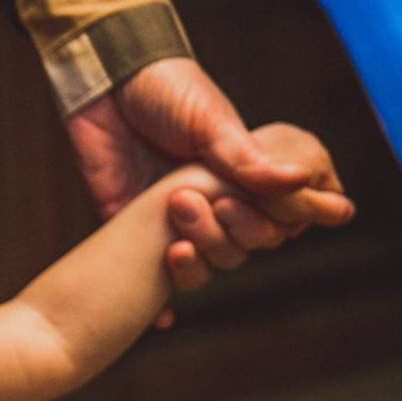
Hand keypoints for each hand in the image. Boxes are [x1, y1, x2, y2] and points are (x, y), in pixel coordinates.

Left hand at [66, 56, 354, 294]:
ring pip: (210, 260)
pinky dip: (160, 301)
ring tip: (177, 229)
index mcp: (244, 167)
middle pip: (250, 241)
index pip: (286, 210)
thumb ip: (249, 159)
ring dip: (201, 258)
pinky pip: (153, 271)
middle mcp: (217, 193)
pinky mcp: (134, 223)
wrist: (100, 80)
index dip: (289, 219)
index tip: (286, 219)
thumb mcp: (211, 119)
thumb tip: (300, 184)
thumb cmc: (164, 85)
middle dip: (239, 232)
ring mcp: (178, 212)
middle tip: (216, 203)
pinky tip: (163, 320)